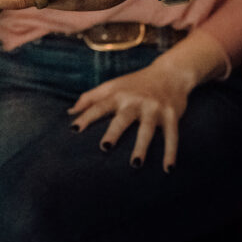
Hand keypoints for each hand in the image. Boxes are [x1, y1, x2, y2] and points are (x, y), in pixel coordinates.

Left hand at [68, 57, 199, 171]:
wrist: (170, 73)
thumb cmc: (135, 83)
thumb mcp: (111, 86)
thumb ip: (90, 98)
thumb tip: (69, 112)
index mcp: (118, 95)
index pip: (99, 107)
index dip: (86, 117)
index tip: (73, 130)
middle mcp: (135, 101)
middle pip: (123, 118)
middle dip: (114, 132)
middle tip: (104, 147)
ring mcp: (154, 108)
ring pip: (147, 129)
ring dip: (141, 147)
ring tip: (135, 164)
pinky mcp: (172, 115)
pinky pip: (172, 136)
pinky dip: (171, 152)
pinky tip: (168, 168)